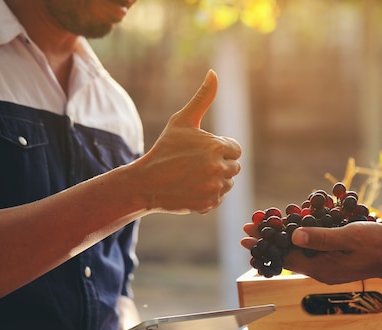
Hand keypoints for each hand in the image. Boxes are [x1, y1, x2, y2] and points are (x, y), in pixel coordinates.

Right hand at [133, 69, 241, 213]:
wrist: (146, 183)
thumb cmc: (165, 149)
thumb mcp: (182, 121)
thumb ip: (202, 98)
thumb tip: (213, 73)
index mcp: (217, 146)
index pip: (235, 149)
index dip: (221, 149)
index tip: (202, 151)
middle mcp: (218, 168)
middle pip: (234, 167)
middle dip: (219, 165)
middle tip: (196, 166)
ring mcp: (214, 188)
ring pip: (228, 184)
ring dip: (216, 181)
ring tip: (193, 177)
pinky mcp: (209, 204)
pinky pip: (219, 199)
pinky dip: (208, 195)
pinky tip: (191, 189)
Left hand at [241, 221, 381, 283]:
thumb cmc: (379, 245)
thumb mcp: (351, 237)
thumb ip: (323, 238)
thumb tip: (294, 236)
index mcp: (321, 267)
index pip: (283, 255)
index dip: (264, 243)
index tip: (247, 233)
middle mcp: (319, 270)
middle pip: (285, 254)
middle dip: (266, 240)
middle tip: (248, 228)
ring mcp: (326, 266)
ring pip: (296, 252)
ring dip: (279, 238)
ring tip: (263, 226)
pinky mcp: (333, 260)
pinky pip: (308, 250)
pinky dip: (296, 238)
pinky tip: (291, 228)